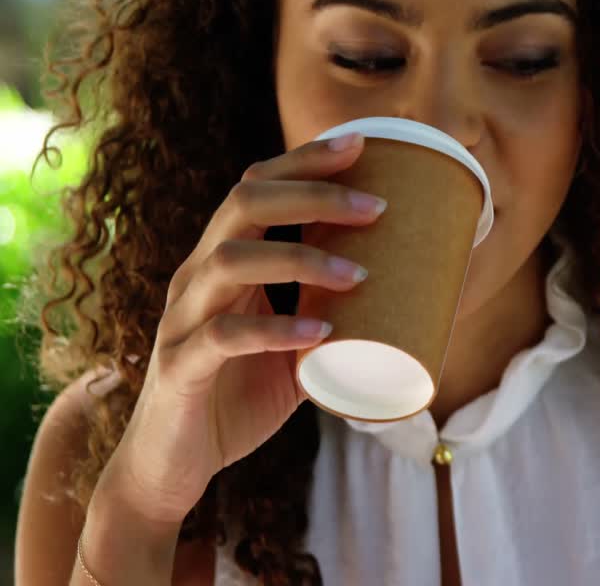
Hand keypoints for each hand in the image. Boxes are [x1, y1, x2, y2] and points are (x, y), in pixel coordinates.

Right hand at [103, 132, 384, 528]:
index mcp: (222, 262)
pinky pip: (223, 337)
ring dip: (301, 258)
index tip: (360, 143)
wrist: (173, 465)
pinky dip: (275, 330)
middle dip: (312, 194)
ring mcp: (182, 319)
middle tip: (376, 206)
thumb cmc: (239, 396)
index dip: (304, 161)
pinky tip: (319, 334)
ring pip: (229, 260)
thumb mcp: (293, 348)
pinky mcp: (180, 367)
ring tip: (359, 274)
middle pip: (243, 205)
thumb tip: (416, 300)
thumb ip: (335, 319)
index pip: (255, 187)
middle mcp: (197, 278)